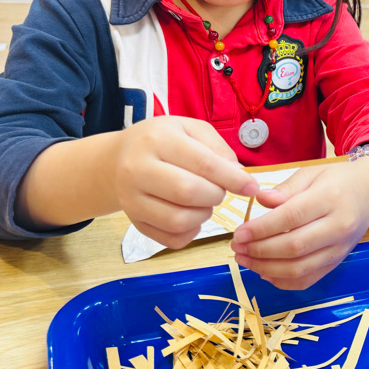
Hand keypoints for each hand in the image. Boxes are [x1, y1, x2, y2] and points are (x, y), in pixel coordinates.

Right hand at [114, 116, 257, 249]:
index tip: (252, 188)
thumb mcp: (189, 128)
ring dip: (204, 215)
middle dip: (216, 195)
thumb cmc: (162, 141)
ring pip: (179, 220)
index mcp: (157, 140)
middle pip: (189, 193)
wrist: (116, 160)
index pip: (203, 164)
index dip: (233, 179)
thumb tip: (238, 175)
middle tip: (219, 190)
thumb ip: (217, 147)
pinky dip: (191, 232)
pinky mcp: (134, 223)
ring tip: (204, 201)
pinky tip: (192, 215)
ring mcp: (131, 200)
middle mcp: (137, 169)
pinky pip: (172, 239)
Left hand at [231, 157, 368, 289]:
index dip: (262, 229)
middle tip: (237, 247)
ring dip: (266, 268)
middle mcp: (339, 227)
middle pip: (294, 247)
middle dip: (259, 251)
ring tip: (245, 260)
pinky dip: (283, 281)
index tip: (239, 232)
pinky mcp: (338, 261)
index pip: (291, 218)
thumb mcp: (311, 173)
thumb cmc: (338, 179)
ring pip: (299, 268)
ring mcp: (340, 248)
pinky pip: (308, 279)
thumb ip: (286, 189)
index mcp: (331, 199)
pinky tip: (265, 271)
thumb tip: (260, 200)